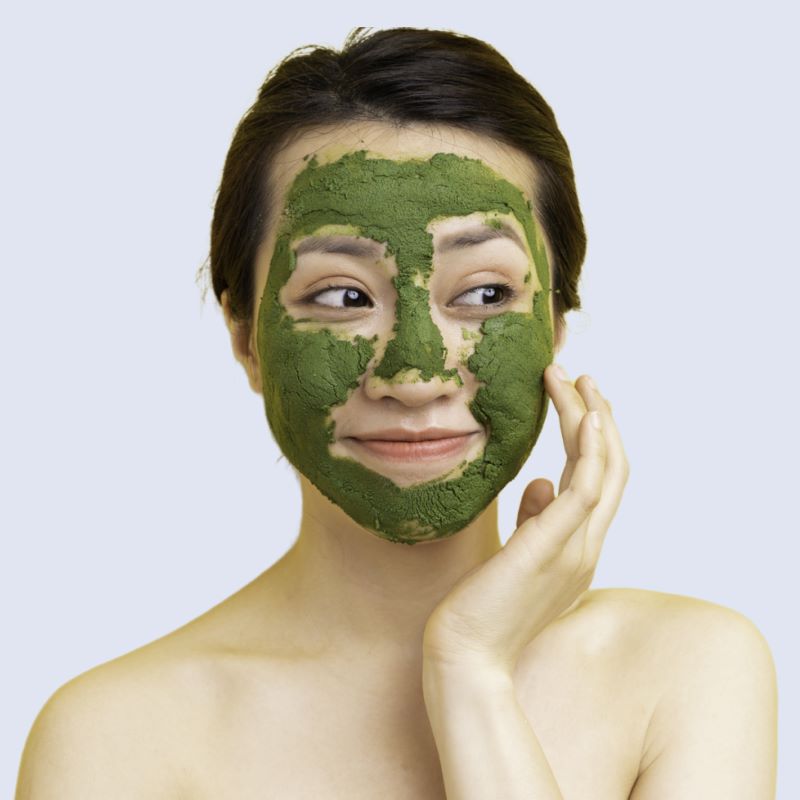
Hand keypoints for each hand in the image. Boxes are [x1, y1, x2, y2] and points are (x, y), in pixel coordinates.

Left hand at [422, 364, 629, 675]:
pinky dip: (592, 451)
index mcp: (576, 547)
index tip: (579, 400)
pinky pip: (585, 491)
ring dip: (593, 418)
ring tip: (574, 378)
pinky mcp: (551, 548)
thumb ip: (533, 521)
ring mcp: (574, 547)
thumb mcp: (513, 558)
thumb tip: (539, 482)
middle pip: (610, 468)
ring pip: (602, 470)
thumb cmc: (481, 610)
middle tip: (582, 376)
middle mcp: (585, 544)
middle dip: (599, 417)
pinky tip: (587, 417)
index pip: (599, 481)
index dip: (595, 438)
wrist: (465, 658)